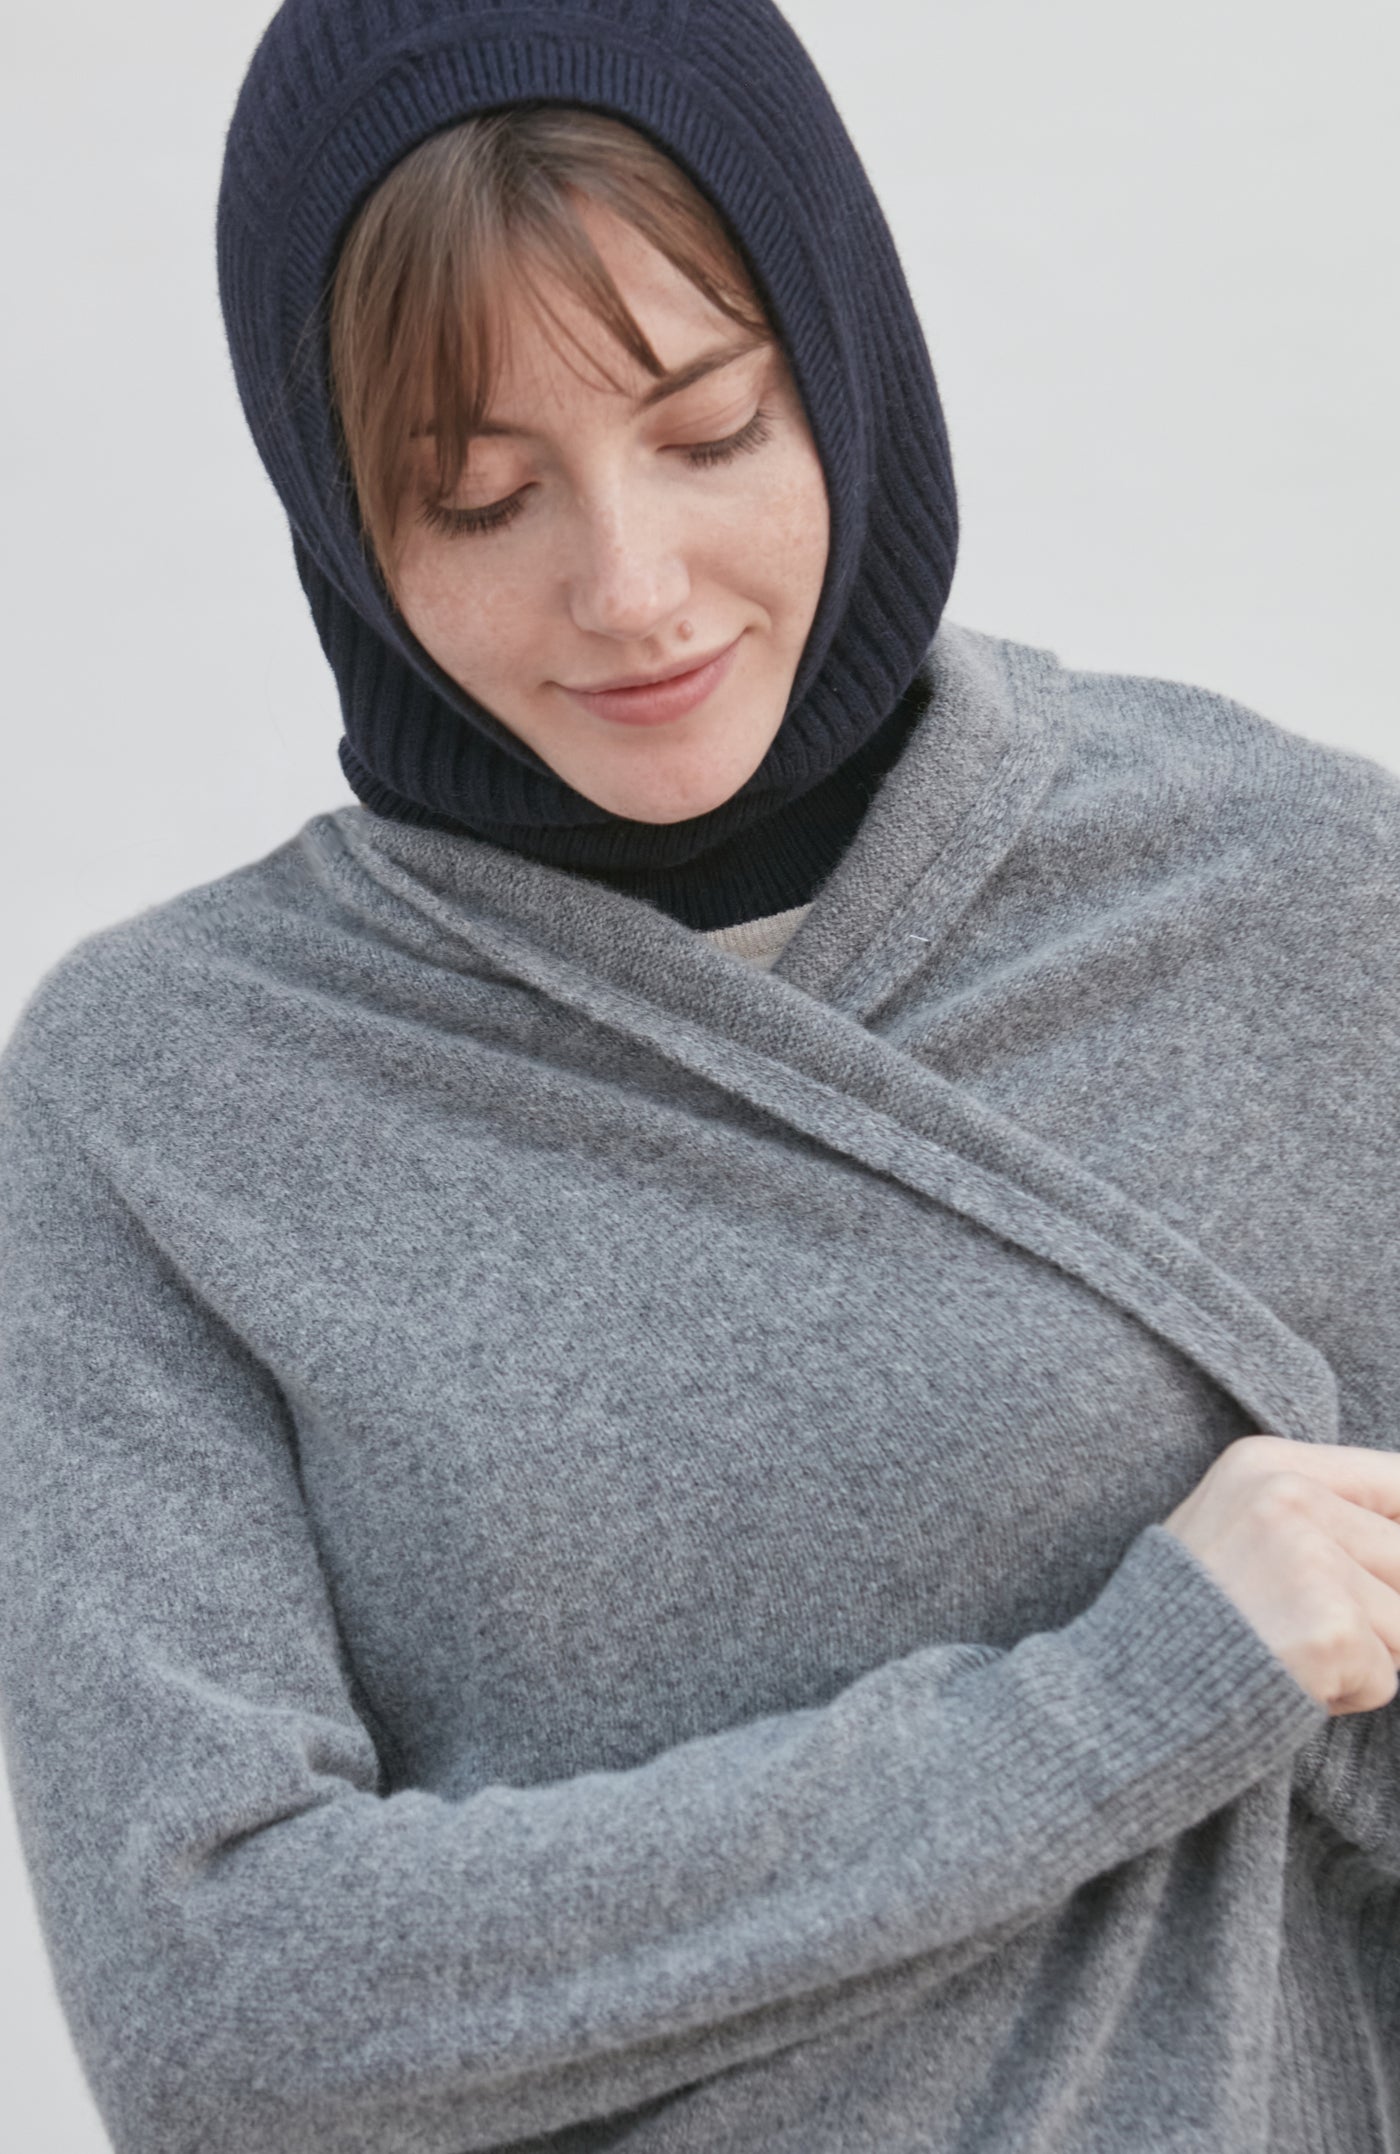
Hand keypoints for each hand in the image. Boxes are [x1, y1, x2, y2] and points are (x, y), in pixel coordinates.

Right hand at [1162, 1434, 1399, 1715]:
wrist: (1122, 1693)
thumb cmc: (1185, 1618)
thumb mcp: (1236, 1528)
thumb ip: (1320, 1518)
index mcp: (1266, 1463)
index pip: (1398, 1479)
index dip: (1398, 1534)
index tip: (1381, 1569)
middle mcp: (1289, 1496)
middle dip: (1382, 1603)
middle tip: (1304, 1622)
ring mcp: (1310, 1560)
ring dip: (1367, 1652)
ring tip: (1288, 1651)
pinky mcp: (1331, 1628)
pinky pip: (1388, 1674)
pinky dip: (1349, 1694)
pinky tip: (1286, 1681)